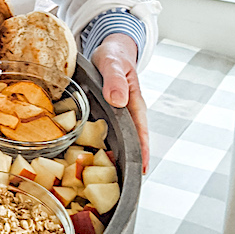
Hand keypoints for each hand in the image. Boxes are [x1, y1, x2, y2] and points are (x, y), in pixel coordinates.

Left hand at [90, 33, 148, 172]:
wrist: (110, 49)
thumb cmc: (114, 55)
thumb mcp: (113, 63)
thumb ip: (115, 80)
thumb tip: (118, 100)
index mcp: (133, 102)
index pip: (140, 131)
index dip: (142, 151)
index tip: (142, 170)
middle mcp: (127, 111)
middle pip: (131, 140)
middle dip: (129, 161)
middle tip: (124, 183)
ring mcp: (117, 114)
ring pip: (119, 138)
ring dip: (115, 155)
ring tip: (110, 178)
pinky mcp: (106, 113)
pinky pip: (106, 132)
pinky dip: (101, 145)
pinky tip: (92, 157)